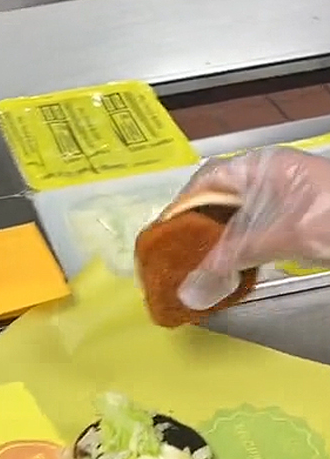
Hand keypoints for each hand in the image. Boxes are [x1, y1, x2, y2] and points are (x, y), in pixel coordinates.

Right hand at [172, 147, 329, 309]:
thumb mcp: (277, 238)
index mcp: (260, 165)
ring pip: (239, 215)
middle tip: (174, 256)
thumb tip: (185, 293)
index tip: (159, 238)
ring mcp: (287, 195)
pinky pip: (258, 228)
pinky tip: (232, 267)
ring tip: (196, 266)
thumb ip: (229, 262)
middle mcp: (270, 174)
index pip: (204, 180)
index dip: (178, 207)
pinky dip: (241, 247)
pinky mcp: (300, 216)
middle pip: (219, 197)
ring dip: (218, 240)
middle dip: (195, 227)